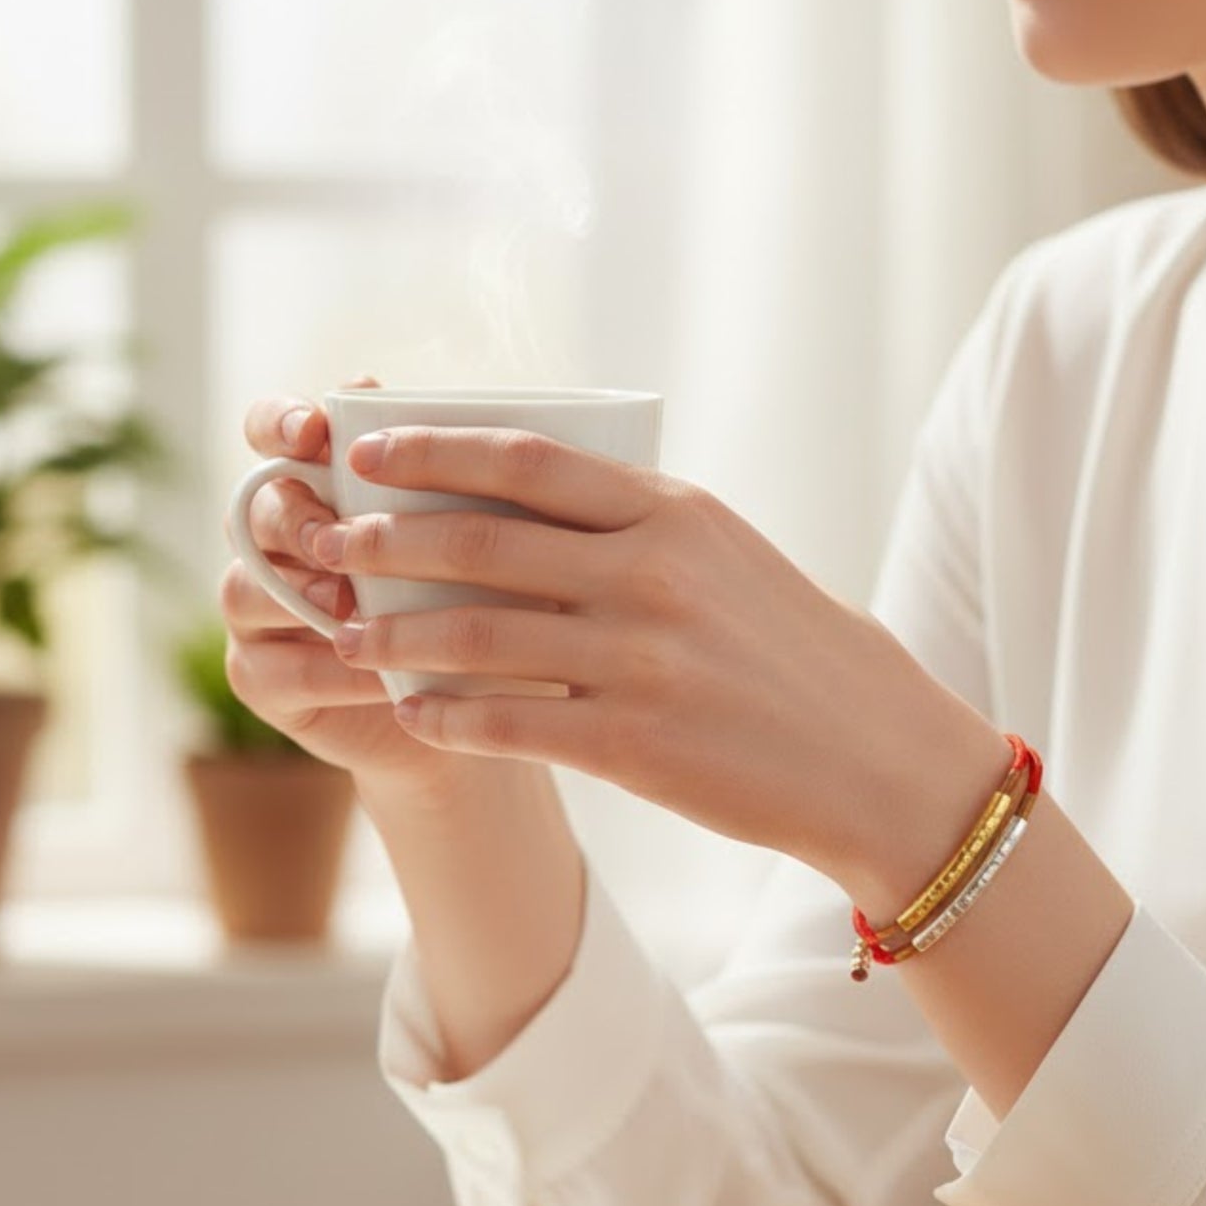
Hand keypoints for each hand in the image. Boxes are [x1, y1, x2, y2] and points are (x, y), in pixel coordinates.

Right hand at [219, 384, 511, 800]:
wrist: (477, 704)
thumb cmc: (481, 599)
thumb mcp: (483, 540)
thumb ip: (463, 491)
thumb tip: (493, 432)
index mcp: (317, 485)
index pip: (269, 430)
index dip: (279, 423)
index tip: (315, 432)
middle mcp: (276, 541)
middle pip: (253, 509)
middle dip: (293, 516)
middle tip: (336, 534)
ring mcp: (259, 613)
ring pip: (246, 589)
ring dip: (302, 594)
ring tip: (351, 604)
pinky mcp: (264, 681)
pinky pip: (278, 671)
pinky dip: (328, 670)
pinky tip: (377, 674)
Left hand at [308, 422, 996, 886]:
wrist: (872, 754)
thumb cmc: (792, 647)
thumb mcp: (724, 553)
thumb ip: (633, 524)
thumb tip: (518, 502)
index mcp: (672, 513)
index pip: (525, 461)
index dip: (432, 451)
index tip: (370, 454)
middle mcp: (651, 575)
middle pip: (481, 543)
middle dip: (387, 541)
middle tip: (332, 544)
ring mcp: (641, 661)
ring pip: (476, 635)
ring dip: (397, 635)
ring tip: (351, 636)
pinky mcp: (634, 745)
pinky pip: (508, 723)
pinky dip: (447, 716)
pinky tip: (415, 713)